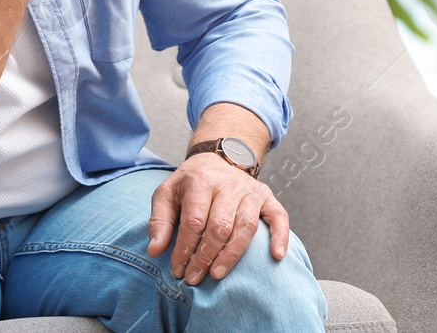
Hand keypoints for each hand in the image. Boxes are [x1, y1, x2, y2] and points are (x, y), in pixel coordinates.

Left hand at [146, 154, 289, 285]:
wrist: (217, 159)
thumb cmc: (189, 184)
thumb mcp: (166, 195)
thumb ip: (159, 222)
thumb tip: (155, 250)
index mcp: (200, 181)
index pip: (194, 220)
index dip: (185, 249)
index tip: (177, 270)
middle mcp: (228, 184)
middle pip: (220, 226)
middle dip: (206, 257)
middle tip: (195, 278)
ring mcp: (251, 190)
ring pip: (246, 226)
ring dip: (232, 254)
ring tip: (218, 274)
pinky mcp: (267, 197)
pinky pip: (279, 216)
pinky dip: (280, 236)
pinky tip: (276, 256)